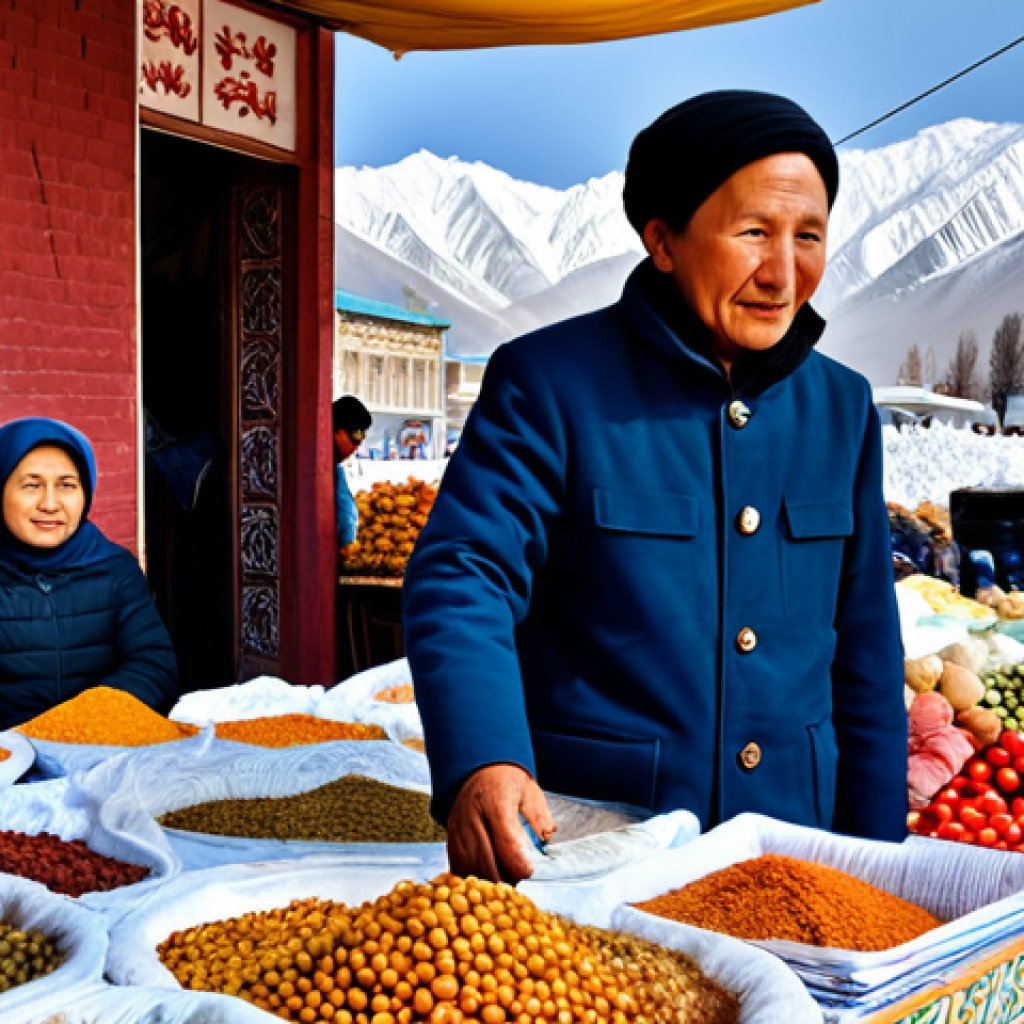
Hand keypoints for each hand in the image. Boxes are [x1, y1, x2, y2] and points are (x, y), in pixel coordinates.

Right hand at [446, 764, 555, 882]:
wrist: (479, 771)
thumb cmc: (507, 783)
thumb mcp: (529, 791)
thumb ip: (539, 816)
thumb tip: (546, 836)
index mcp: (496, 799)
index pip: (504, 839)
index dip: (517, 861)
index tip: (529, 871)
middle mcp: (472, 815)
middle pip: (486, 859)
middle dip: (505, 877)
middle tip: (520, 881)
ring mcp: (458, 828)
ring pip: (471, 868)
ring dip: (489, 880)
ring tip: (506, 879)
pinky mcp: (450, 839)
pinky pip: (459, 868)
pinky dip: (474, 877)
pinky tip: (489, 876)